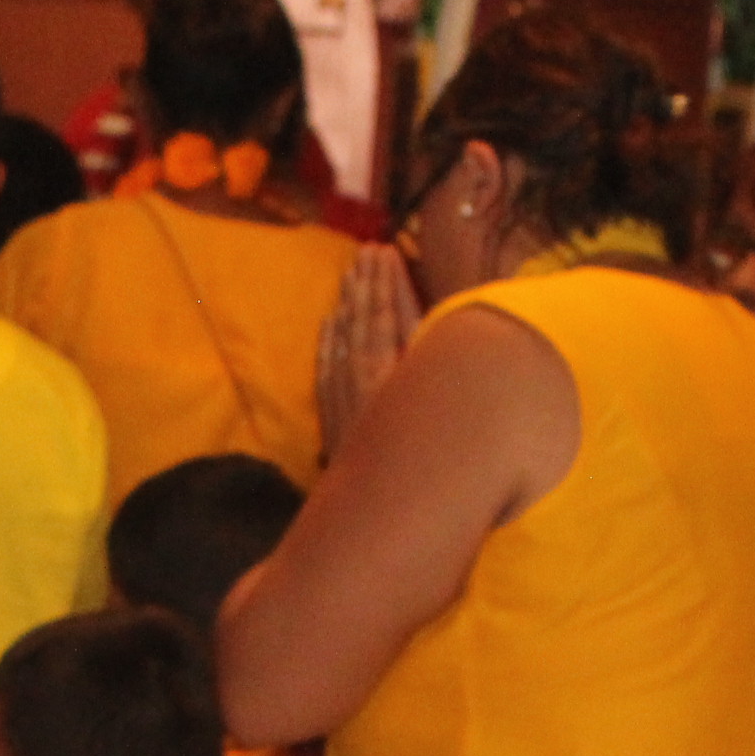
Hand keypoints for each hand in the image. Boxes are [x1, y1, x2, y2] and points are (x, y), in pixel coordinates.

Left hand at [315, 243, 418, 464]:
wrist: (378, 504)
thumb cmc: (419, 454)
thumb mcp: (428, 398)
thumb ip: (425, 355)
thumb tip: (428, 322)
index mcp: (392, 366)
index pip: (390, 312)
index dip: (387, 281)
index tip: (386, 251)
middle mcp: (364, 373)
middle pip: (364, 318)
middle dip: (366, 283)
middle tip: (366, 251)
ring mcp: (344, 391)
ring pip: (342, 337)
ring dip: (347, 303)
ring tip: (350, 273)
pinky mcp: (332, 411)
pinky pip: (326, 366)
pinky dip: (327, 342)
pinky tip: (329, 322)